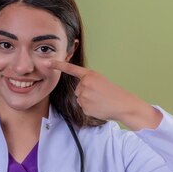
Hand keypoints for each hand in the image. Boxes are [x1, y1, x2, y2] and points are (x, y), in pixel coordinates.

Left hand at [45, 59, 162, 129]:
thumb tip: (79, 91)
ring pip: (80, 99)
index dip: (59, 65)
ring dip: (88, 101)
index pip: (71, 69)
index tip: (48, 62)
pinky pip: (83, 108)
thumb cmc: (114, 93)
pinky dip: (90, 109)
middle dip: (86, 93)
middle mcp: (85, 84)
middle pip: (77, 90)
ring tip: (101, 101)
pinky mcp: (85, 107)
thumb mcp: (101, 81)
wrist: (124, 105)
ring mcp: (84, 96)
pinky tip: (99, 107)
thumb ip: (88, 82)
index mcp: (90, 75)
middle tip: (100, 95)